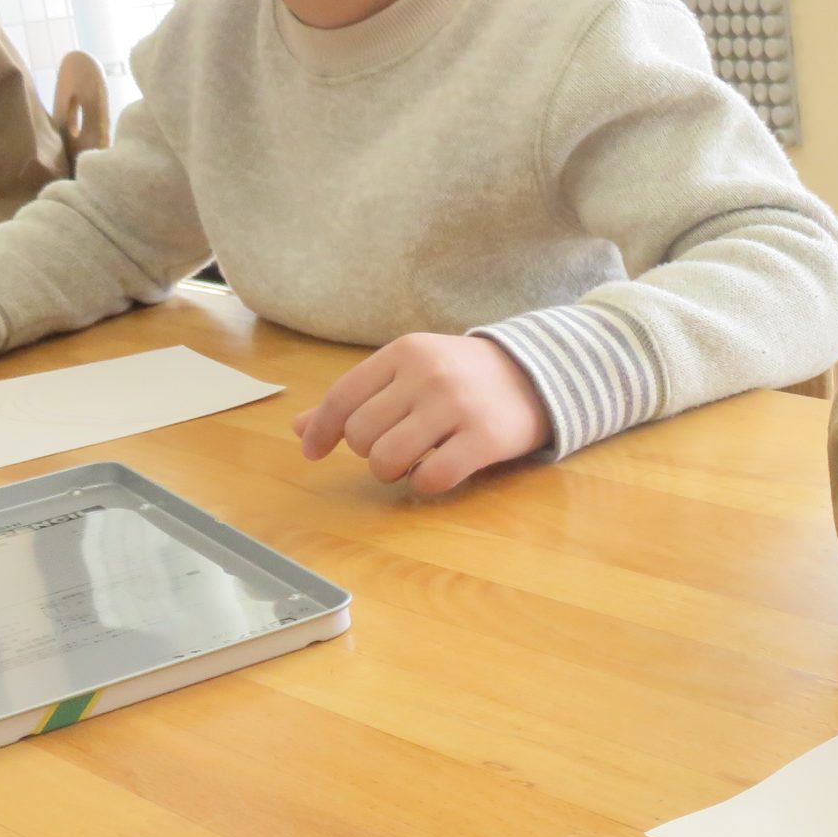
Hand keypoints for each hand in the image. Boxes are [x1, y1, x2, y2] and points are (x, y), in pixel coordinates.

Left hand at [293, 332, 548, 493]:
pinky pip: (431, 478)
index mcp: (405, 352)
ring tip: (412, 462)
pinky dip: (425, 483)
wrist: (538, 374)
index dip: (321, 430)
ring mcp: (456, 406)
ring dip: (393, 472)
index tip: (314, 451)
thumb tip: (300, 429)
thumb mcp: (410, 372)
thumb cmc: (463, 376)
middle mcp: (428, 375)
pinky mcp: (484, 438)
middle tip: (394, 446)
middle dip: (370, 452)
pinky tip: (438, 470)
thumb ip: (358, 397)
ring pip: (389, 460)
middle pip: (362, 435)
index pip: (343, 397)